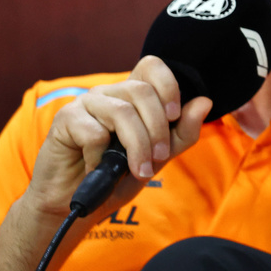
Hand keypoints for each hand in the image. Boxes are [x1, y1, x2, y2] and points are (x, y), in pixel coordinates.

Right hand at [24, 55, 211, 220]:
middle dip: (157, 128)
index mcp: (132, 96)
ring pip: (122, 112)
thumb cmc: (117, 177)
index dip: (168, 86)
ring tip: (139, 169)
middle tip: (159, 157)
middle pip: (142, 91)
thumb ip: (183, 132)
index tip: (174, 116)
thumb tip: (205, 102)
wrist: (75, 204)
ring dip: (137, 145)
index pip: (151, 66)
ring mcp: (86, 103)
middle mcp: (109, 93)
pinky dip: (101, 156)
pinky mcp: (65, 119)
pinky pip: (94, 132)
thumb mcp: (158, 157)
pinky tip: (96, 167)